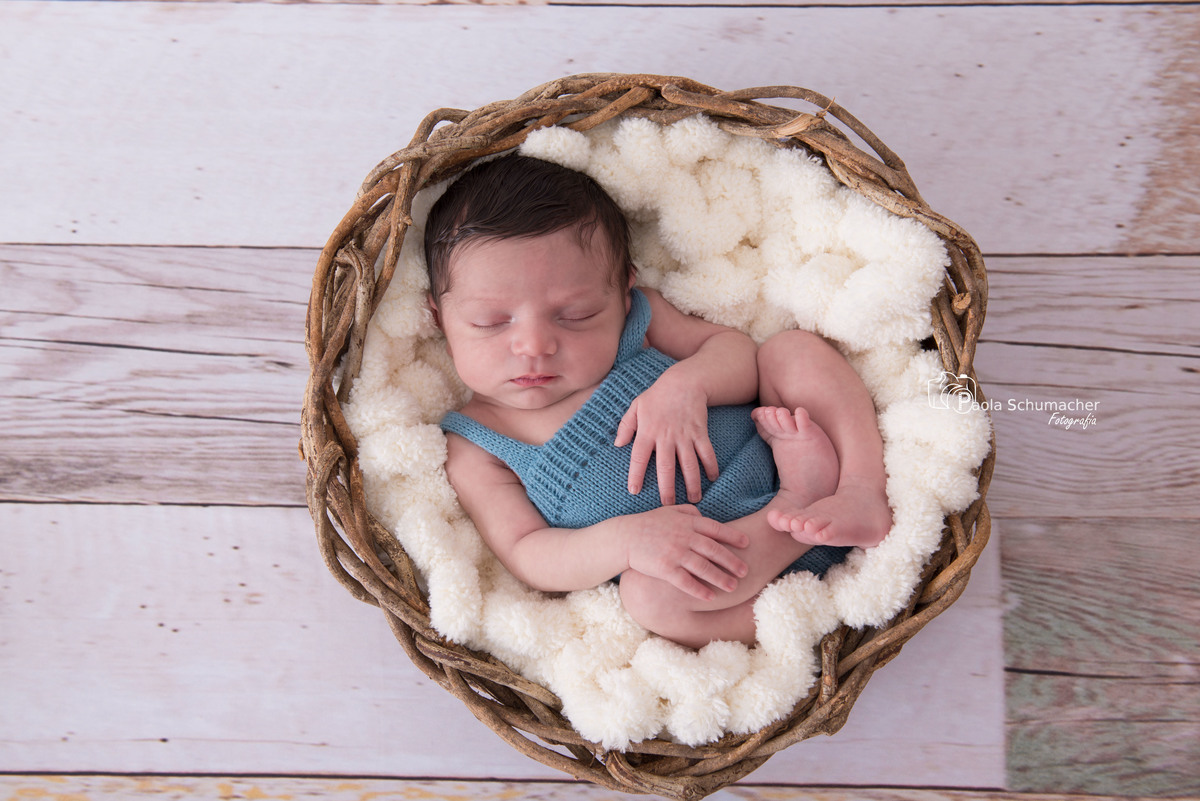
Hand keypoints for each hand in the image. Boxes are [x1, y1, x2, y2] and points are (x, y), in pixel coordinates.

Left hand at [615, 369, 718, 504]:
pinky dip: (711, 466)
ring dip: (693, 483)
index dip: (635, 475)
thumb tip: (617, 444)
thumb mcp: (636, 406)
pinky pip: (706, 452)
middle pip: (666, 468)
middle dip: (667, 489)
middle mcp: (666, 437)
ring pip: (689, 464)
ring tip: (694, 499)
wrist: (683, 382)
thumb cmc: (657, 396)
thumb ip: (625, 426)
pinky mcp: (700, 432)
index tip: (634, 491)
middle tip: (667, 506)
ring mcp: (684, 436)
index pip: (638, 458)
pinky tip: (712, 478)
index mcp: (647, 432)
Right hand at [623, 505, 748, 600]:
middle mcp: (684, 537)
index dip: (732, 536)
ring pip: (703, 568)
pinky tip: (710, 597)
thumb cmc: (648, 524)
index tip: (747, 544)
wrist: (625, 537)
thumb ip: (689, 513)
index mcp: (687, 523)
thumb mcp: (669, 511)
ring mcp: (675, 554)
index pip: (715, 529)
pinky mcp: (665, 569)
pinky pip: (686, 582)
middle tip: (745, 570)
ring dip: (720, 578)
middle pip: (714, 551)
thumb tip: (704, 516)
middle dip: (732, 561)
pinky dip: (699, 590)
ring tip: (733, 587)